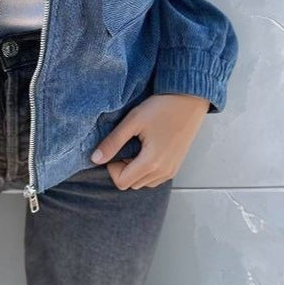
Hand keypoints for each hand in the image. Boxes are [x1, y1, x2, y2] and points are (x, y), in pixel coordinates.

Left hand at [89, 93, 209, 189]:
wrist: (189, 100)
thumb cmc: (161, 108)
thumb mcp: (133, 121)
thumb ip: (113, 142)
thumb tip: (95, 159)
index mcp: (151, 163)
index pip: (122, 182)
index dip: (112, 167)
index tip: (117, 148)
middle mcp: (163, 172)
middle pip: (132, 184)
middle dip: (123, 168)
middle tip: (127, 144)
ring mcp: (171, 171)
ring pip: (143, 182)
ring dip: (135, 169)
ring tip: (138, 145)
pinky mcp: (176, 166)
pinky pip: (155, 178)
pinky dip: (146, 169)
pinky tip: (147, 149)